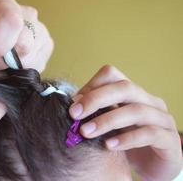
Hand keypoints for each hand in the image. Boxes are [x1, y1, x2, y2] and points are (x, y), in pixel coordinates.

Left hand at [0, 0, 52, 71]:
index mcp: (7, 5)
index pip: (12, 21)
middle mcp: (29, 15)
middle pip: (24, 44)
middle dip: (4, 58)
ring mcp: (42, 30)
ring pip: (30, 58)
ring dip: (13, 66)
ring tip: (4, 60)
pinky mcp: (48, 46)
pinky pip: (37, 65)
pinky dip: (22, 69)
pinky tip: (15, 62)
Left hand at [69, 65, 181, 180]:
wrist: (155, 166)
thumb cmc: (127, 142)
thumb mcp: (108, 125)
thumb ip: (95, 113)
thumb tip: (72, 105)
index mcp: (133, 93)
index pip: (112, 75)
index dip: (91, 86)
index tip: (73, 104)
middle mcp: (150, 101)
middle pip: (124, 88)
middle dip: (95, 99)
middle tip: (74, 115)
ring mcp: (162, 119)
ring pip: (136, 111)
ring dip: (106, 121)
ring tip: (85, 132)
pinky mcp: (169, 139)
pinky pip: (149, 134)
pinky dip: (126, 139)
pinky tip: (108, 145)